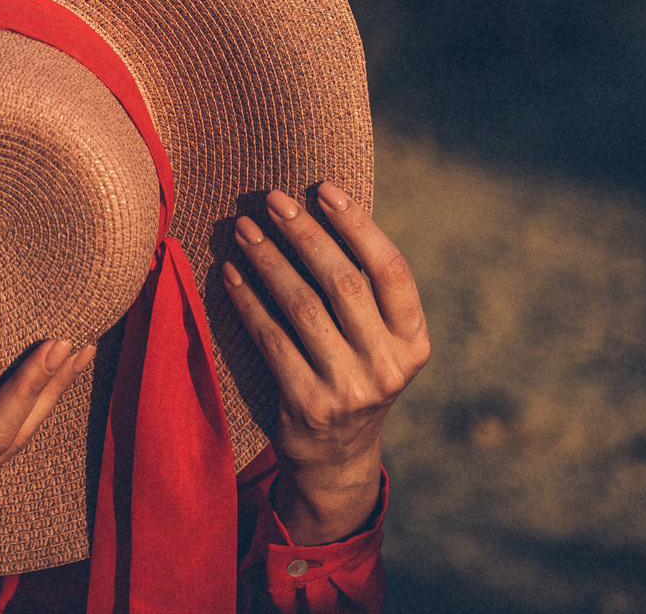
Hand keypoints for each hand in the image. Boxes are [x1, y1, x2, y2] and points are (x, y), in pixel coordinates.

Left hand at [221, 182, 429, 544]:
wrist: (336, 455)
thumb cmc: (353, 370)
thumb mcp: (378, 339)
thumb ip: (365, 288)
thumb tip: (323, 204)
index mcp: (414, 341)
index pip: (391, 270)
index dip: (358, 225)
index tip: (324, 189)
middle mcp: (389, 366)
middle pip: (343, 282)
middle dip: (304, 234)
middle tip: (273, 200)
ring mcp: (349, 388)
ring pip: (302, 306)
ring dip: (268, 260)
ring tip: (244, 229)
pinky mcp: (307, 404)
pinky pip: (270, 338)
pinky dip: (247, 300)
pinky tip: (231, 272)